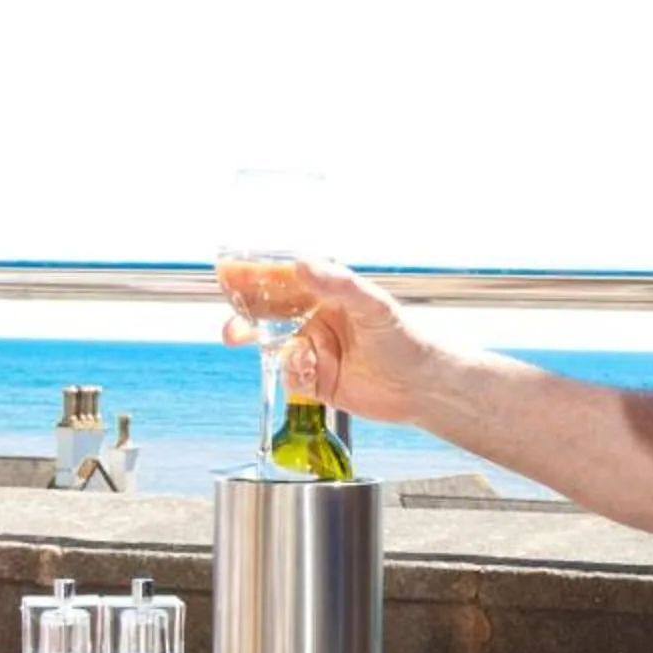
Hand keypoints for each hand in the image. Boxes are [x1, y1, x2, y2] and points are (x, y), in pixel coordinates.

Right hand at [222, 259, 436, 424]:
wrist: (423, 388)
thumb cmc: (407, 340)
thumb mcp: (374, 305)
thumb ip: (337, 284)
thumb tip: (303, 264)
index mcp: (327, 296)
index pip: (284, 282)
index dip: (255, 279)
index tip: (229, 275)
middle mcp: (317, 322)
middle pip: (269, 317)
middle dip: (245, 320)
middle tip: (234, 329)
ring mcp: (315, 352)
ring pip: (275, 349)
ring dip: (274, 352)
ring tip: (293, 358)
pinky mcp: (316, 382)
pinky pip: (289, 377)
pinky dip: (294, 375)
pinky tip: (313, 374)